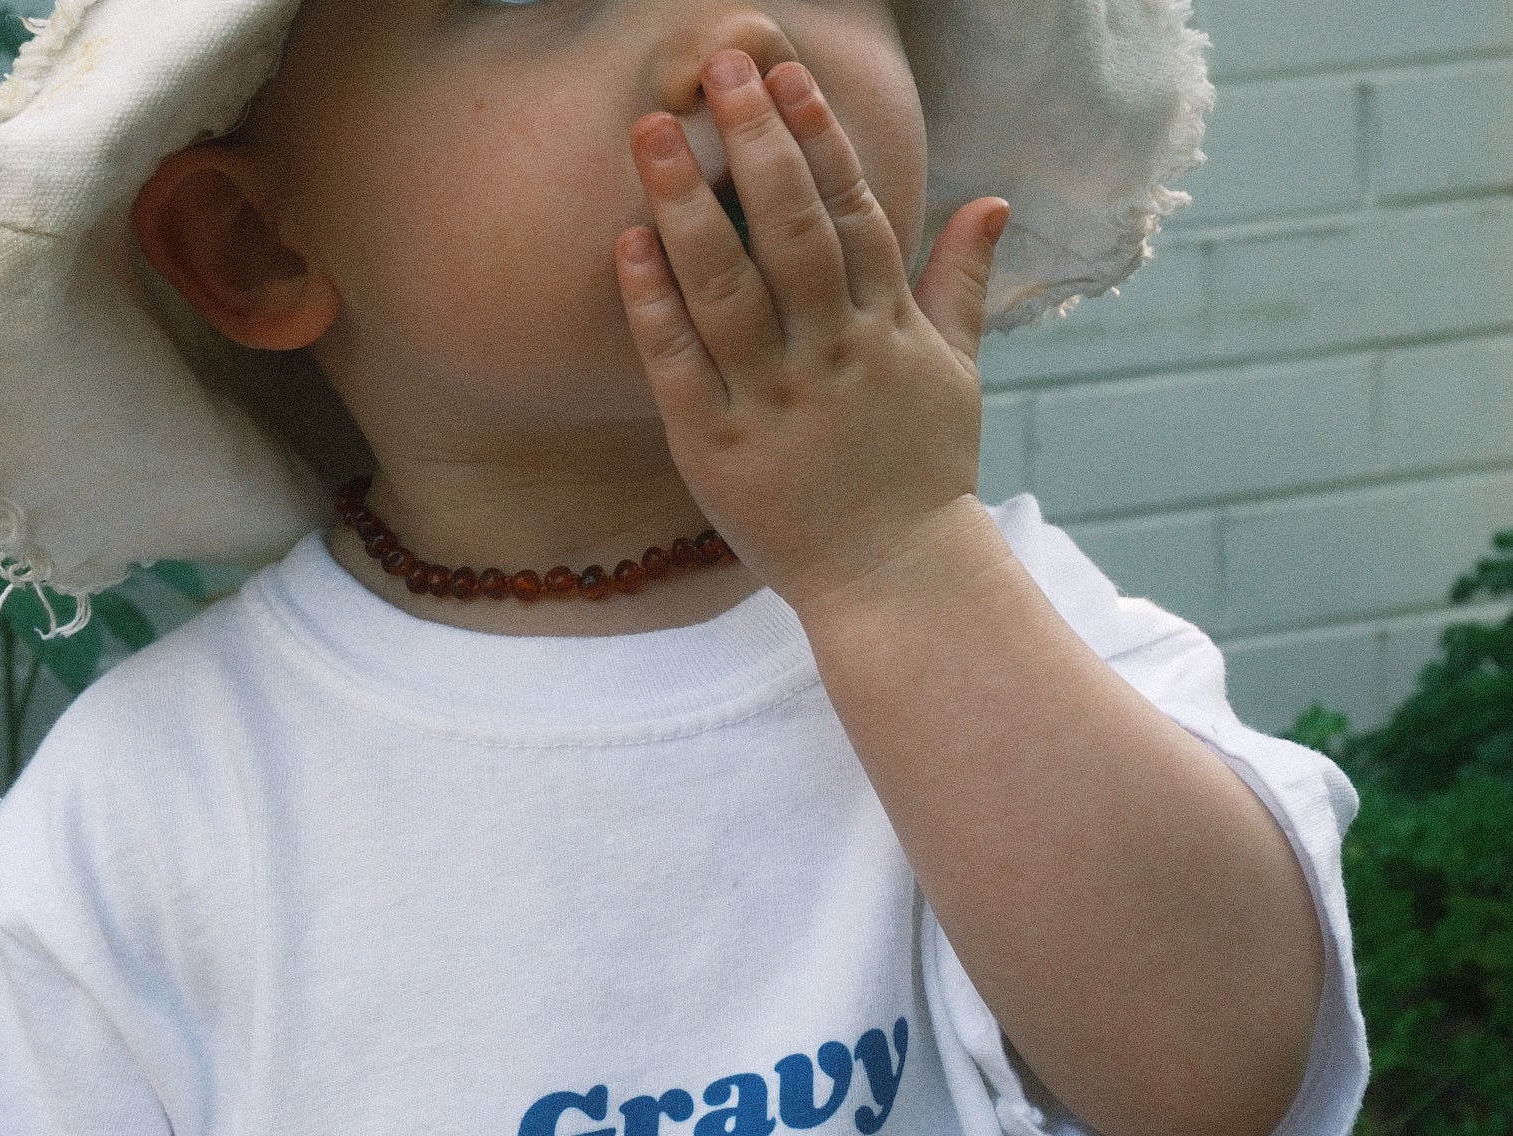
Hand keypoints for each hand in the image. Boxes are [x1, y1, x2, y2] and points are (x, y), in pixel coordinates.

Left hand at [616, 50, 1008, 620]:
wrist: (894, 583)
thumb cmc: (920, 477)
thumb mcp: (956, 375)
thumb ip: (962, 284)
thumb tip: (993, 201)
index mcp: (887, 328)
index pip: (853, 211)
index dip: (818, 137)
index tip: (787, 76)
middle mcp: (832, 355)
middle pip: (790, 229)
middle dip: (754, 141)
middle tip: (719, 67)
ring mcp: (775, 402)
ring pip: (727, 287)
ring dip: (686, 205)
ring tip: (649, 135)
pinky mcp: (721, 451)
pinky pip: (681, 366)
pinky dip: (655, 305)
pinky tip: (628, 245)